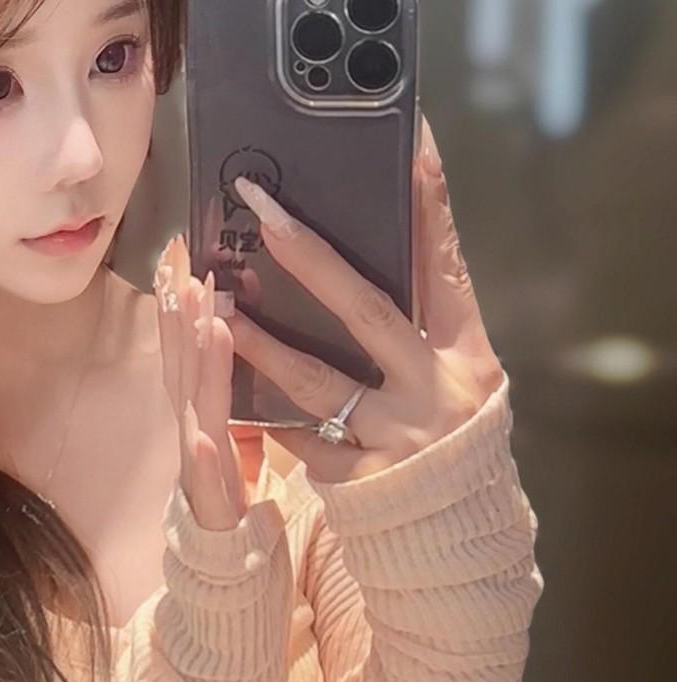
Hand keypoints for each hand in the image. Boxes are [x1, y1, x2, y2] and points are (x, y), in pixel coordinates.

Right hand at [153, 233, 247, 529]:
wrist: (220, 562)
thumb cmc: (229, 488)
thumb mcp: (232, 425)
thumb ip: (227, 383)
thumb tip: (236, 329)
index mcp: (202, 406)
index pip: (189, 344)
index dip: (182, 299)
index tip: (180, 250)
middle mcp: (193, 425)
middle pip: (182, 362)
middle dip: (179, 312)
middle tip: (180, 262)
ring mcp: (198, 462)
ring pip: (194, 405)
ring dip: (195, 363)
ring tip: (203, 320)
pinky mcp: (211, 502)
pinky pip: (206, 476)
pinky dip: (200, 454)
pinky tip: (200, 434)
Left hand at [223, 112, 505, 483]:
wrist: (457, 540)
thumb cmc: (448, 439)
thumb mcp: (455, 378)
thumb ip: (420, 327)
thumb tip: (374, 250)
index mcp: (468, 355)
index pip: (446, 265)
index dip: (430, 204)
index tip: (408, 141)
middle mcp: (438, 390)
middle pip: (368, 310)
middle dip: (310, 255)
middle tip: (262, 206)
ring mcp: (399, 438)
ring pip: (317, 379)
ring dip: (259, 339)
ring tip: (213, 301)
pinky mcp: (361, 480)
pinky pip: (300, 437)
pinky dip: (264, 414)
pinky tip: (223, 388)